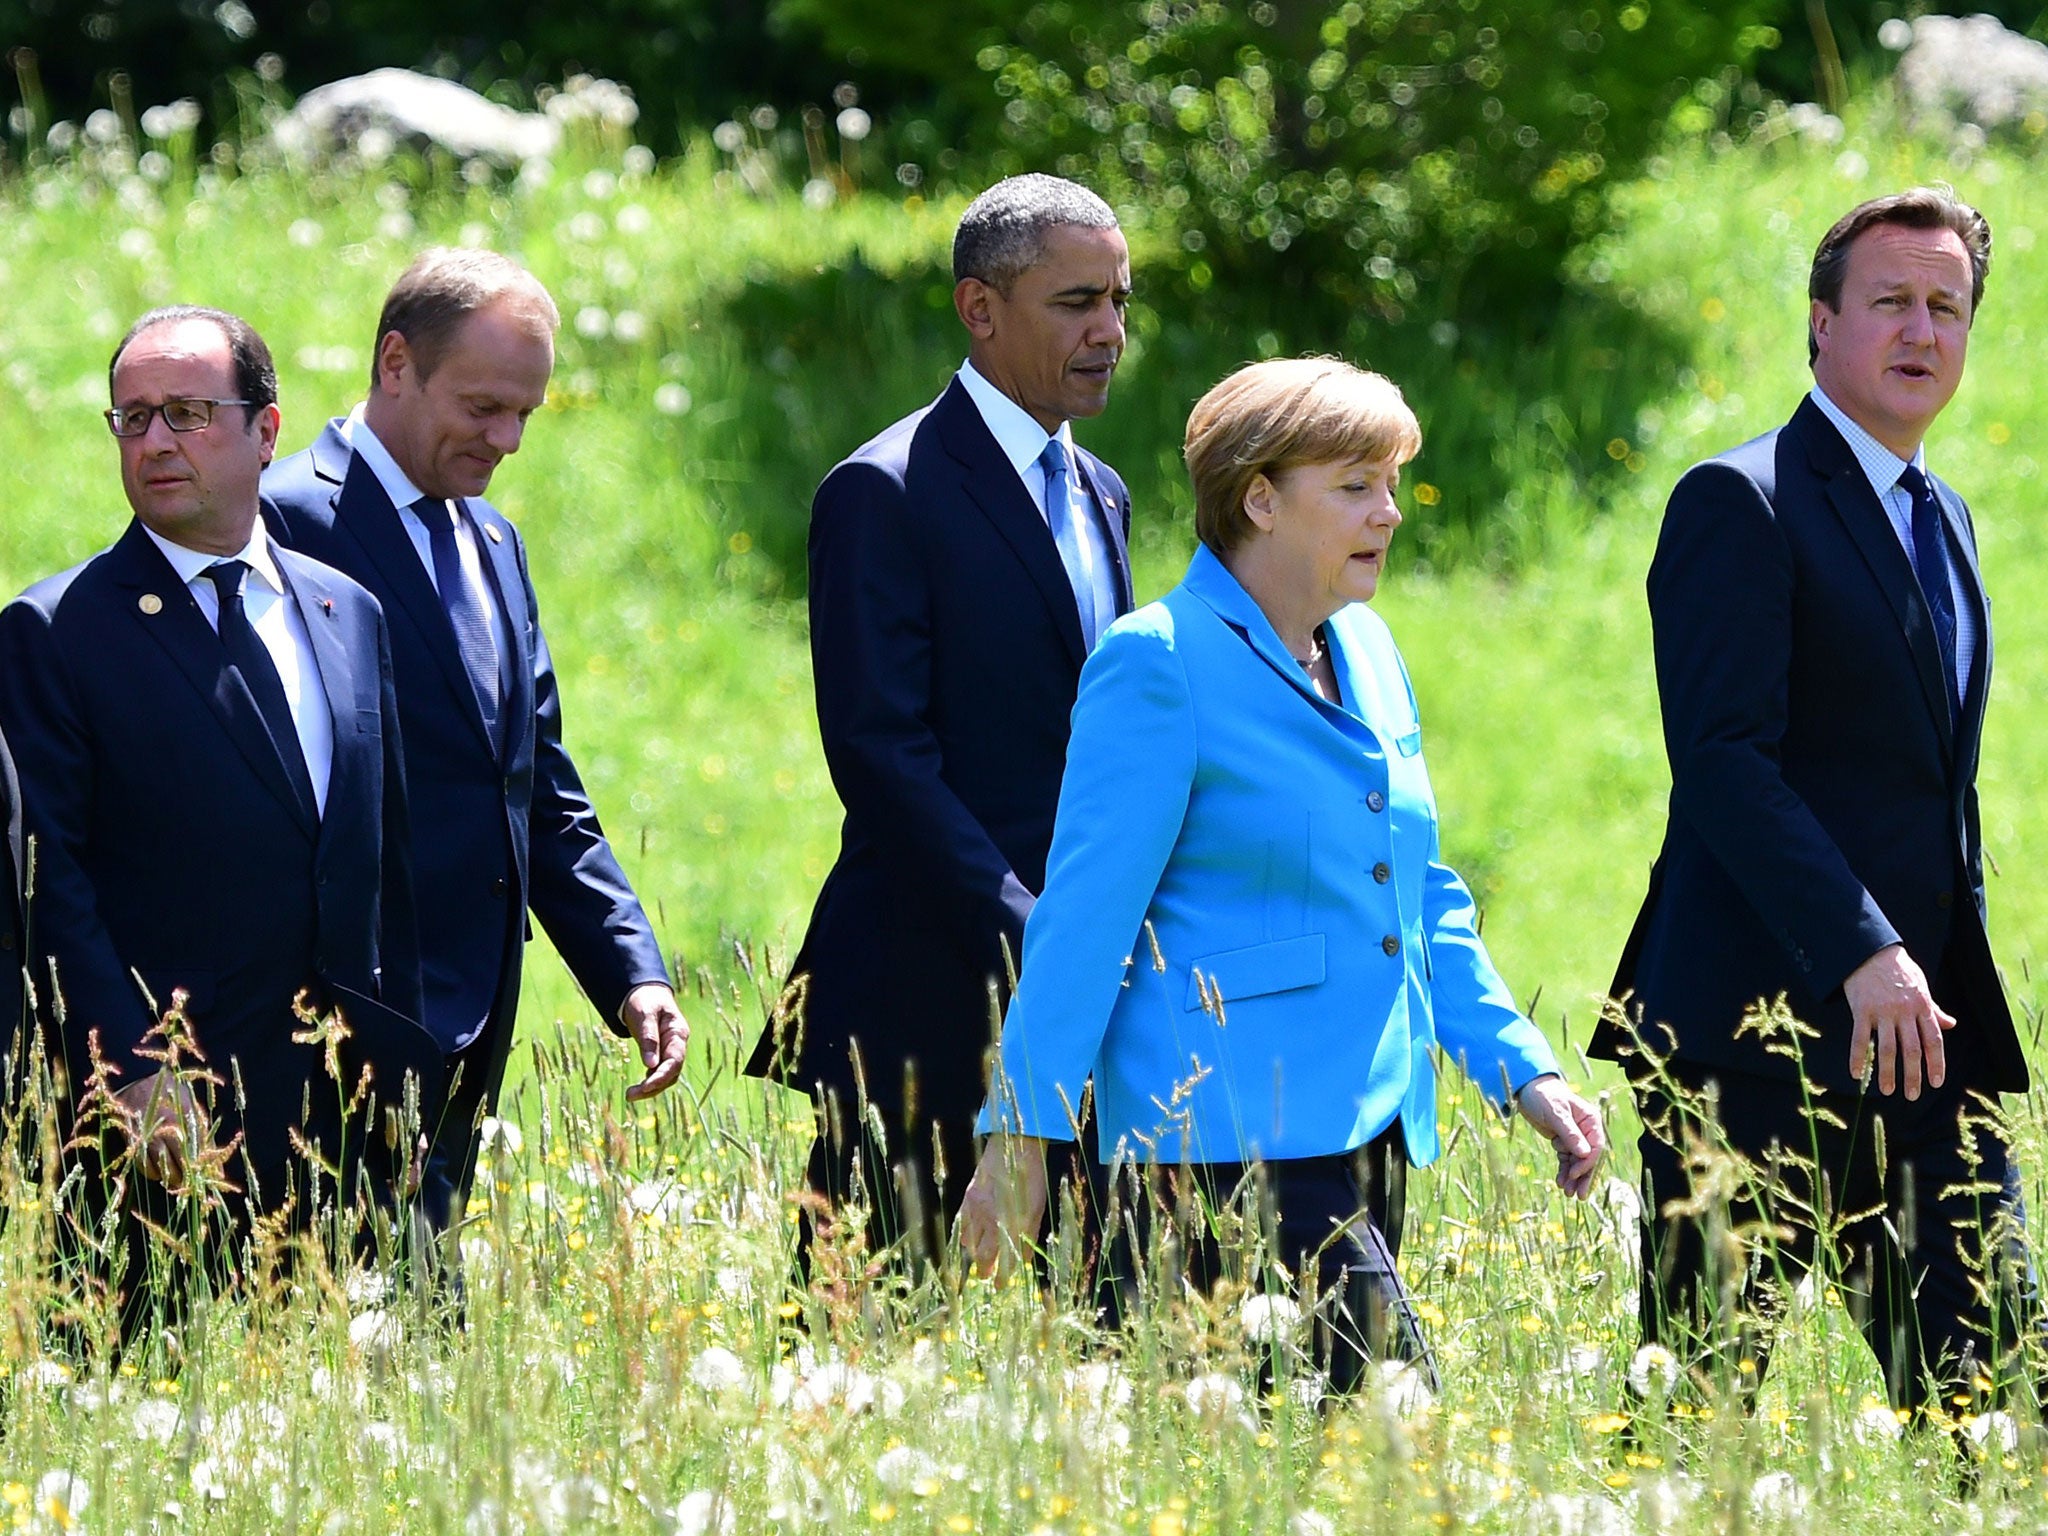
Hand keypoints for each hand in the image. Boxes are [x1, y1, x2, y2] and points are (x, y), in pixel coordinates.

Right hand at [112, 1071, 207, 1186]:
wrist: (140, 1079)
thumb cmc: (171, 1093)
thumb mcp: (191, 1106)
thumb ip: (202, 1131)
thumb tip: (213, 1156)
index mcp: (189, 1119)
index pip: (202, 1150)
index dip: (207, 1167)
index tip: (213, 1179)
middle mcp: (171, 1129)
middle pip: (183, 1162)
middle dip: (189, 1177)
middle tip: (191, 1184)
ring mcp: (152, 1135)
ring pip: (163, 1166)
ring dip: (171, 1178)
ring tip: (176, 1182)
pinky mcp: (135, 1139)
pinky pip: (144, 1164)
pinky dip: (152, 1173)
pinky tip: (158, 1174)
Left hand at [619, 982, 687, 1100]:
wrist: (645, 993)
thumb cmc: (645, 1000)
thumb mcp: (645, 1015)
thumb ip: (648, 1038)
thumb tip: (649, 1065)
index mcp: (678, 1033)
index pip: (675, 1061)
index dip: (661, 1076)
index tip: (645, 1086)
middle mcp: (677, 1045)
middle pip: (672, 1073)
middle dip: (653, 1087)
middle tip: (630, 1095)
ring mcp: (670, 1051)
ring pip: (666, 1077)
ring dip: (650, 1088)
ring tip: (630, 1095)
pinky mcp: (660, 1055)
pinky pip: (658, 1073)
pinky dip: (648, 1082)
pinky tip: (636, 1089)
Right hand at [955, 1133, 1048, 1278]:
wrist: (1015, 1148)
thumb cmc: (1030, 1180)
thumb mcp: (1037, 1210)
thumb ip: (1029, 1236)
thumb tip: (1024, 1261)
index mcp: (1012, 1224)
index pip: (1004, 1261)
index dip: (1002, 1277)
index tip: (1001, 1287)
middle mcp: (992, 1220)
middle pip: (983, 1256)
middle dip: (985, 1270)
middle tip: (987, 1276)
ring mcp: (977, 1209)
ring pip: (969, 1243)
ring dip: (975, 1252)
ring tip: (980, 1256)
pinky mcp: (967, 1199)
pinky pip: (962, 1226)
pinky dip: (966, 1235)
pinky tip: (972, 1238)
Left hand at [1515, 1074, 1606, 1198]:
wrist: (1527, 1089)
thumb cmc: (1543, 1096)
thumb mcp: (1555, 1113)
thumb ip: (1570, 1133)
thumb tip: (1585, 1153)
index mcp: (1590, 1120)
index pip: (1595, 1146)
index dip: (1587, 1163)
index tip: (1574, 1175)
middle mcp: (1586, 1130)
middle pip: (1589, 1158)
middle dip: (1583, 1177)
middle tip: (1578, 1196)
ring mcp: (1575, 1136)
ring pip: (1577, 1161)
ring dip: (1572, 1177)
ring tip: (1566, 1193)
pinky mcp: (1563, 1141)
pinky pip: (1566, 1159)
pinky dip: (1564, 1170)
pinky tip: (1559, 1182)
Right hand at [1844, 943, 1951, 1098]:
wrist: (1870, 950)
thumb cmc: (1898, 968)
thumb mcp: (1921, 986)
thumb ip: (1934, 1008)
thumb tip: (1950, 1024)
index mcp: (1922, 1007)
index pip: (1933, 1041)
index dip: (1936, 1063)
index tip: (1936, 1082)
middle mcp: (1904, 1012)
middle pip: (1911, 1050)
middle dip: (1913, 1075)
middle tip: (1912, 1095)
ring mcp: (1882, 1012)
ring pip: (1886, 1049)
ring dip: (1887, 1073)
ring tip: (1888, 1091)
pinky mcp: (1861, 1010)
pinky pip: (1859, 1038)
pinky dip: (1857, 1058)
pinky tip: (1856, 1074)